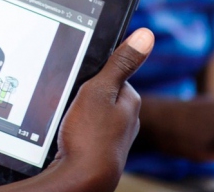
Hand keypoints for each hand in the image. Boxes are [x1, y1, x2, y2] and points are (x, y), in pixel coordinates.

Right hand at [42, 28, 153, 191]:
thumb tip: (146, 35)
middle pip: (103, 93)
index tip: (78, 78)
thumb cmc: (90, 137)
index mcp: (131, 100)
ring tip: (68, 119)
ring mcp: (114, 135)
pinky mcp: (100, 148)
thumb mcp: (100, 90)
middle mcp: (127, 119)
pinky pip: (86, 129)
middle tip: (70, 100)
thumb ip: (121, 63)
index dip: (93, 73)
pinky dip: (76, 128)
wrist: (82, 177)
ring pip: (93, 112)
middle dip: (85, 93)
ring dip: (79, 112)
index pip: (113, 74)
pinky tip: (68, 134)